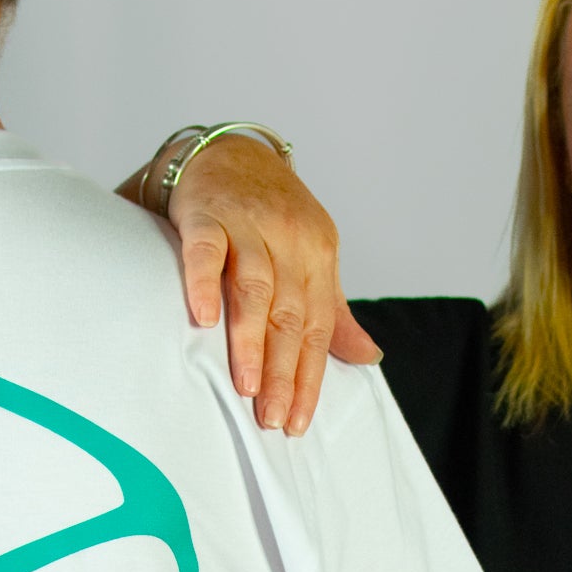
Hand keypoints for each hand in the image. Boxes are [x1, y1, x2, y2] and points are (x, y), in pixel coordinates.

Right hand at [149, 137, 380, 432]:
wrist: (229, 150)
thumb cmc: (270, 216)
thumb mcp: (309, 259)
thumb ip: (332, 313)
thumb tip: (369, 358)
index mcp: (320, 254)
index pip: (318, 327)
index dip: (309, 377)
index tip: (298, 420)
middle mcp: (290, 239)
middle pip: (289, 315)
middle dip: (282, 372)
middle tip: (273, 417)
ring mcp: (249, 224)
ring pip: (254, 288)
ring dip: (251, 341)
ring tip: (246, 386)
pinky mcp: (208, 212)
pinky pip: (207, 250)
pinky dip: (203, 283)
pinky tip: (202, 319)